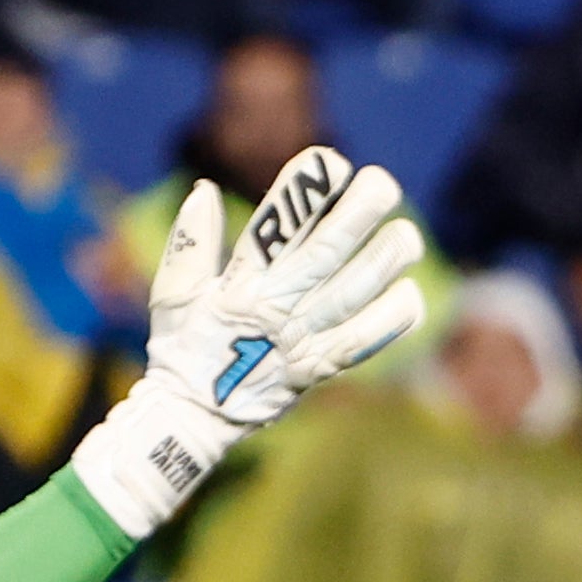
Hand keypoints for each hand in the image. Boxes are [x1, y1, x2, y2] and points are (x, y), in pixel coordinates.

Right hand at [69, 145, 426, 538]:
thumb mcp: (171, 296)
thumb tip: (203, 188)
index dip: (303, 193)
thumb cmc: (182, 348)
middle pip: (325, 255)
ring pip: (352, 296)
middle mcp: (274, 312)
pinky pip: (361, 344)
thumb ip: (189, 245)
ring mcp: (299, 343)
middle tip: (383, 183)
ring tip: (408, 235)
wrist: (192, 420)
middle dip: (358, 214)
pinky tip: (410, 294)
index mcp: (237, 287)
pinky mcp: (317, 372)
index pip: (272, 230)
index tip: (330, 160)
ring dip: (385, 262)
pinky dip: (389, 321)